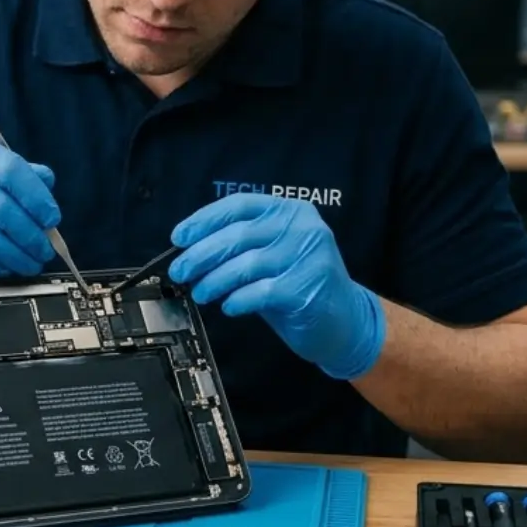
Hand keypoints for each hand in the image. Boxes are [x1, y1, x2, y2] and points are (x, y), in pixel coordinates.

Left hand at [168, 194, 386, 380]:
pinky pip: (259, 291)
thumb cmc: (301, 286)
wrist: (347, 321)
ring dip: (214, 281)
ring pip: (244, 264)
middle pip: (237, 235)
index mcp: (291, 210)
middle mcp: (303, 228)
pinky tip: (229, 306)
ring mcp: (308, 256)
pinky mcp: (308, 287)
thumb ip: (240, 246)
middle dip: (200, 255)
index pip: (238, 205)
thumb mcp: (272, 255)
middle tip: (180, 271)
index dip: (203, 220)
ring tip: (200, 293)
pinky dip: (237, 300)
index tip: (179, 237)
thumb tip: (191, 250)